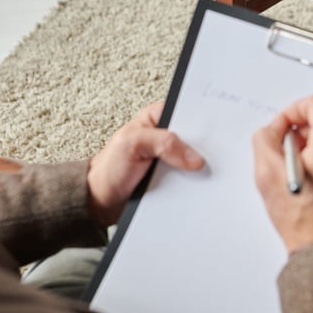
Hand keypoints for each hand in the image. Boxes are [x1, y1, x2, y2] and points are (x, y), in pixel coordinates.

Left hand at [87, 101, 204, 226]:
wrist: (102, 199)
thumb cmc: (109, 168)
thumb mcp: (131, 144)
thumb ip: (162, 142)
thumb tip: (192, 155)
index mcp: (156, 117)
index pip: (186, 112)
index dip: (200, 122)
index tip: (210, 135)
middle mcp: (165, 135)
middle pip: (194, 137)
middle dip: (201, 147)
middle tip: (204, 157)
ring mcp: (171, 156)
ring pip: (194, 159)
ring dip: (197, 168)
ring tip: (200, 175)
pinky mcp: (173, 175)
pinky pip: (189, 177)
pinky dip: (192, 182)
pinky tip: (195, 186)